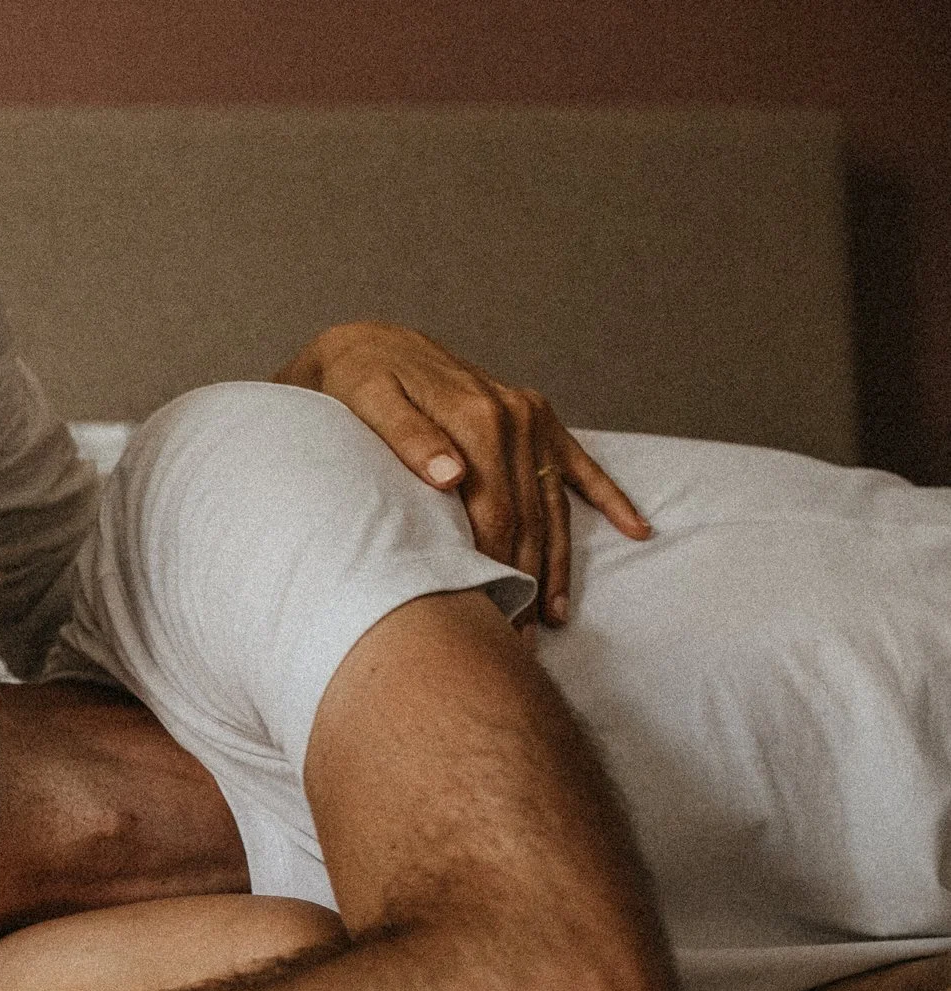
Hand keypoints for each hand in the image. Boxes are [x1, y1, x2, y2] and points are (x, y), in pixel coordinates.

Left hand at [276, 322, 652, 626]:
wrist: (369, 344)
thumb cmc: (359, 381)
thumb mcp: (370, 402)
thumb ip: (409, 438)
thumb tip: (450, 476)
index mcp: (478, 417)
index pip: (496, 512)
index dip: (497, 567)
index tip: (490, 616)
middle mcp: (514, 416)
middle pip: (528, 516)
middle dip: (526, 581)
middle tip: (517, 639)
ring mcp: (531, 419)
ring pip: (553, 504)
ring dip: (558, 562)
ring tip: (554, 618)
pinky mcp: (537, 418)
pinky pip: (580, 465)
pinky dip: (610, 497)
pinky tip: (638, 529)